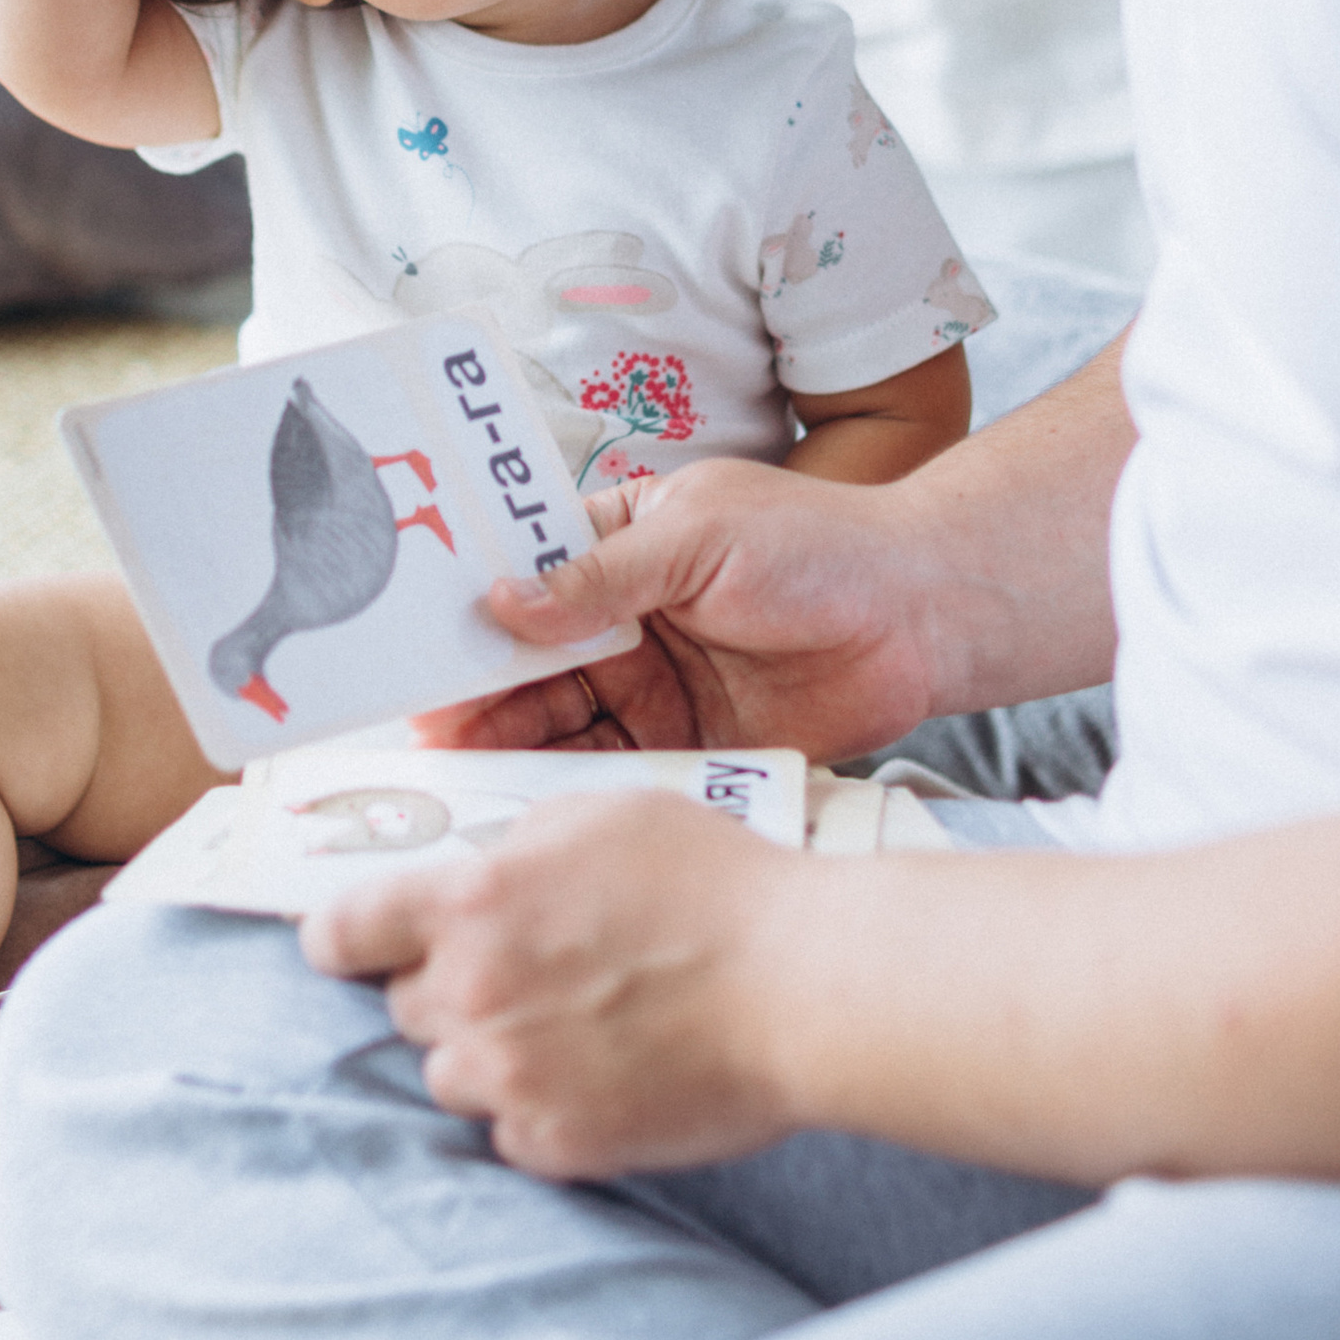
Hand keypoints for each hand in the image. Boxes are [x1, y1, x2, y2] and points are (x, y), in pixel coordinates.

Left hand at [300, 789, 807, 1177]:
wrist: (800, 987)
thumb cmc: (714, 884)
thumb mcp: (600, 814)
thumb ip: (516, 846)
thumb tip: (483, 877)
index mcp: (471, 901)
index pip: (342, 932)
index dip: (340, 938)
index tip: (350, 944)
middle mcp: (472, 994)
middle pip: (405, 1006)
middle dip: (447, 986)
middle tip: (520, 971)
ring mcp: (511, 1079)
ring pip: (450, 1074)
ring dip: (488, 1052)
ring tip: (567, 1026)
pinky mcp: (559, 1146)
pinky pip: (509, 1133)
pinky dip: (538, 1108)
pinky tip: (598, 1074)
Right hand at [414, 455, 941, 762]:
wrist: (924, 617)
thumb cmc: (819, 545)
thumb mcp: (699, 534)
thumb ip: (601, 576)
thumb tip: (501, 602)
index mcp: (618, 546)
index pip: (523, 574)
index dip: (467, 609)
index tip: (414, 645)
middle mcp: (625, 620)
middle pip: (528, 661)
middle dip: (473, 692)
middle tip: (420, 729)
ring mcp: (653, 687)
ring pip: (560, 722)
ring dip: (509, 746)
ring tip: (454, 774)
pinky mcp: (688, 747)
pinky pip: (614, 771)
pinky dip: (571, 789)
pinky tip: (528, 805)